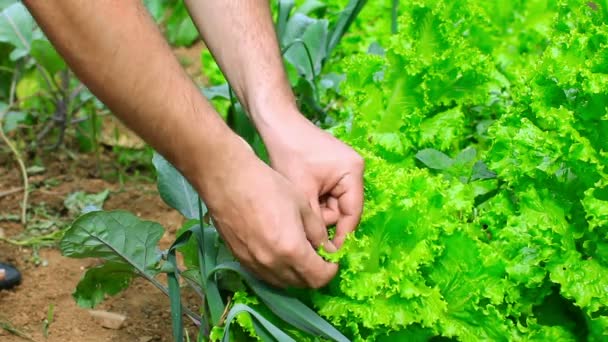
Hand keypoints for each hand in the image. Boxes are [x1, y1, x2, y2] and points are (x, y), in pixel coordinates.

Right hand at [196, 138, 337, 288]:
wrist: (228, 181)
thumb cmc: (267, 186)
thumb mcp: (302, 205)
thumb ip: (317, 232)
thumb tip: (326, 248)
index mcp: (291, 250)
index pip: (318, 278)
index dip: (330, 271)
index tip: (332, 259)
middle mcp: (272, 264)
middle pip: (300, 284)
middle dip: (314, 274)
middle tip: (318, 256)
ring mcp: (254, 264)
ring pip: (282, 282)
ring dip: (295, 274)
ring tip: (300, 254)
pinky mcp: (240, 259)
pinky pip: (265, 275)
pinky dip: (278, 270)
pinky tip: (279, 252)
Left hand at [260, 112, 364, 247]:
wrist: (276, 123)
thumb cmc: (288, 153)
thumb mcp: (302, 192)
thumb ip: (315, 223)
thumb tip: (321, 252)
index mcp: (353, 172)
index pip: (352, 214)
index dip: (340, 237)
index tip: (326, 256)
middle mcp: (354, 171)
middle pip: (342, 212)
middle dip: (322, 219)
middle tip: (301, 221)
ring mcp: (344, 171)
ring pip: (332, 207)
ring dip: (315, 211)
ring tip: (296, 204)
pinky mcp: (331, 171)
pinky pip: (326, 197)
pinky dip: (312, 202)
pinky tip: (298, 198)